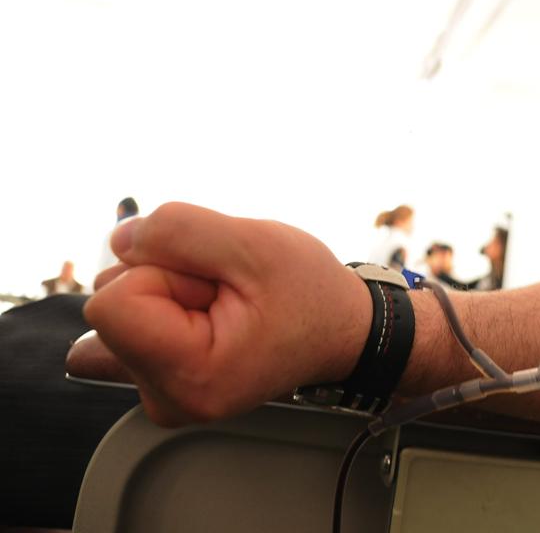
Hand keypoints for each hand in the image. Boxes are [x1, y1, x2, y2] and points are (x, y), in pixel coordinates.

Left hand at [86, 202, 371, 425]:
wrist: (340, 330)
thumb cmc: (310, 294)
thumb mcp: (255, 243)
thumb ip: (177, 230)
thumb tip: (120, 240)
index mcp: (191, 377)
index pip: (110, 304)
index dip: (161, 272)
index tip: (215, 284)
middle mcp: (165, 399)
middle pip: (112, 307)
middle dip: (165, 280)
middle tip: (227, 293)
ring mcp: (160, 393)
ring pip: (119, 312)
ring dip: (167, 290)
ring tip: (225, 302)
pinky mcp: (159, 380)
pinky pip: (131, 324)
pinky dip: (166, 305)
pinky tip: (210, 313)